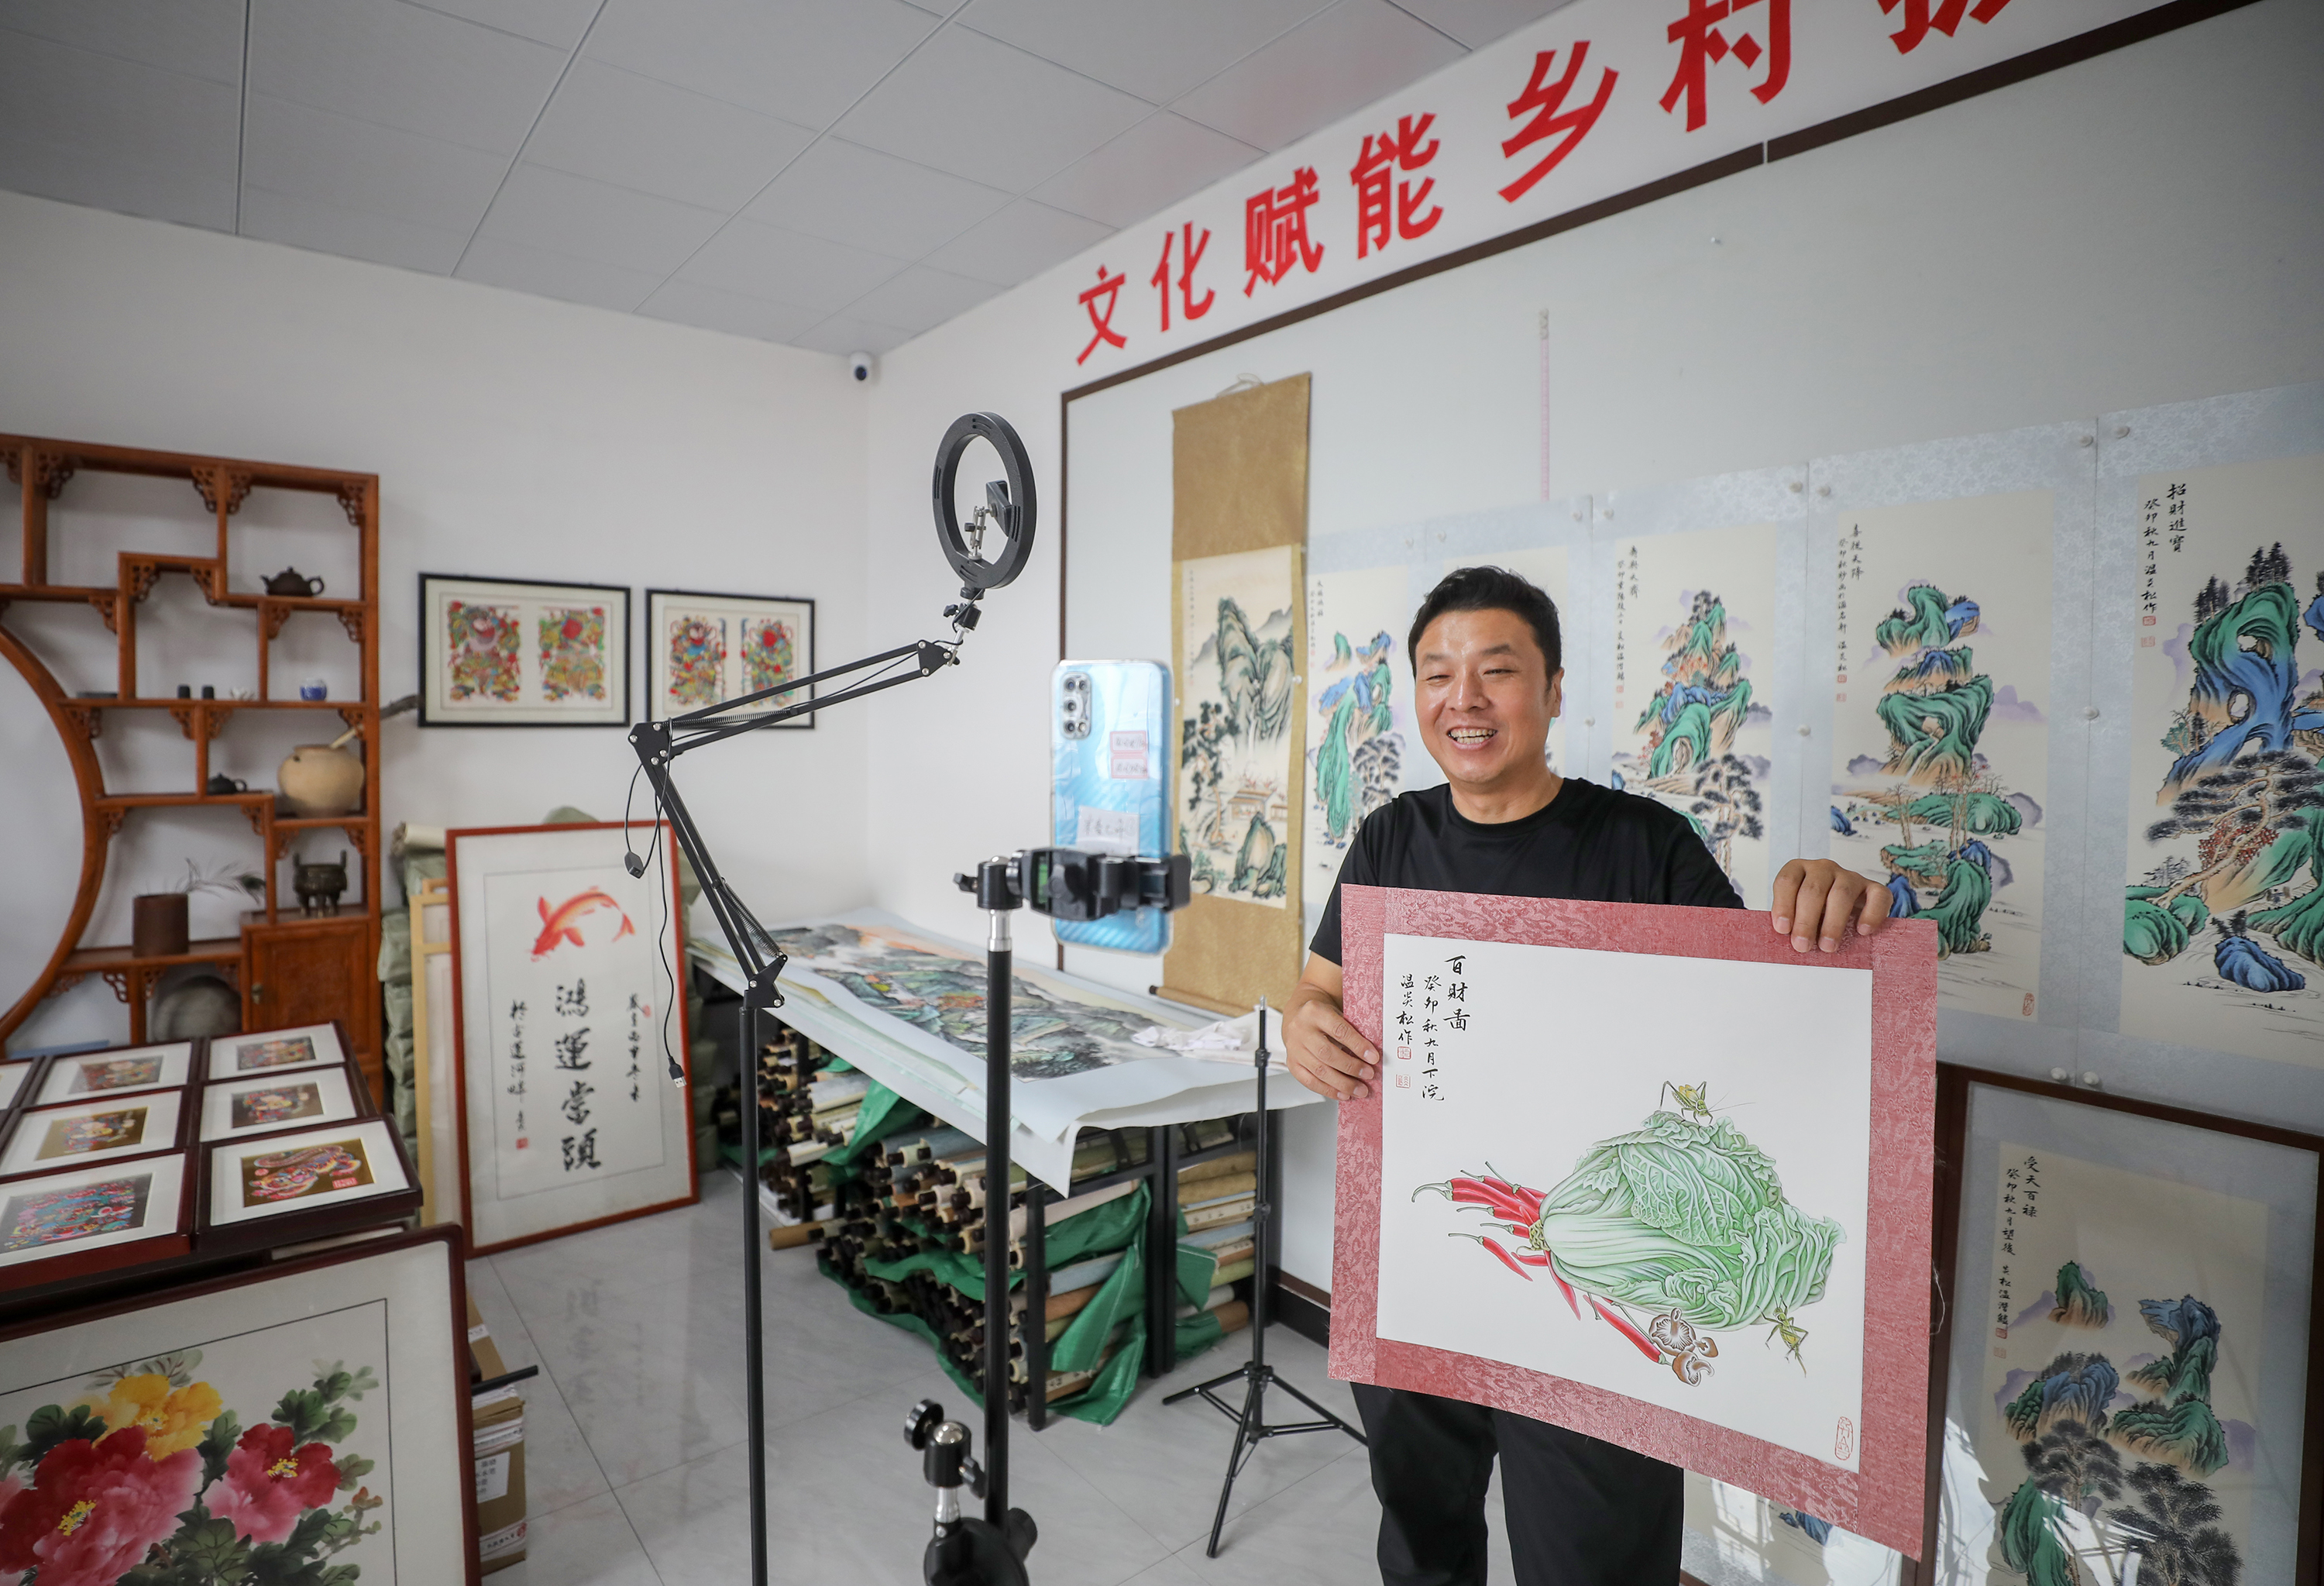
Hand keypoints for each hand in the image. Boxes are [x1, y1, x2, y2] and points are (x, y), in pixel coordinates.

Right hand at [1285, 955, 1376, 1100]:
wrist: (1299, 1015)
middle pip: (1327, 1053)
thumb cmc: (1323, 1016)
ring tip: (1359, 1090)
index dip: (1358, 1045)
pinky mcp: (1291, 1063)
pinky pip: (1309, 1081)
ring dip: (1342, 1083)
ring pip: (1319, 1070)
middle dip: (1351, 1067)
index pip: (1339, 1030)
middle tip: (1368, 1075)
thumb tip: (1372, 1054)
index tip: (1373, 1058)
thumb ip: (1352, 1029)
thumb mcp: (1337, 1013)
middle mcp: (1301, 1029)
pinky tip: (1342, 1094)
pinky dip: (1328, 1090)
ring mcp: (1294, 1048)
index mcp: (1315, 1011)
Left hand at [1771, 859, 1892, 953]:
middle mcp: (1823, 869)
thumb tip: (1787, 943)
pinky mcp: (1873, 888)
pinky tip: (1863, 931)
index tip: (1783, 929)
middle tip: (1802, 945)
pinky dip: (1872, 914)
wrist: (1842, 909)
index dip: (1783, 905)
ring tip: (1827, 946)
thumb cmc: (1813, 913)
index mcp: (1799, 870)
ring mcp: (1849, 876)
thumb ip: (1790, 923)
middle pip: (1813, 890)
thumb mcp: (1796, 914)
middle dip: (1806, 920)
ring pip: (1842, 893)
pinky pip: (1878, 896)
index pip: (1787, 881)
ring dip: (1833, 922)